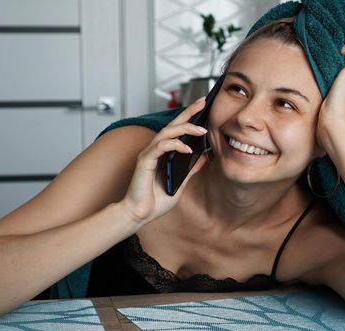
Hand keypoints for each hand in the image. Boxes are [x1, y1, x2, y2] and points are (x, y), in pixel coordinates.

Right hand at [120, 97, 208, 224]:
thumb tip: (204, 156)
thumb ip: (190, 169)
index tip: (203, 106)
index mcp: (163, 153)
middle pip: (173, 125)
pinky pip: (161, 147)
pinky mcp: (145, 161)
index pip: (177, 130)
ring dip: (185, 128)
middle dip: (188, 112)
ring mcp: (149, 154)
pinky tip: (187, 148)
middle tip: (202, 102)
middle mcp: (155, 150)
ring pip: (167, 133)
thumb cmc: (155, 200)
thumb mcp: (180, 182)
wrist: (140, 214)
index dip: (189, 117)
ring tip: (201, 130)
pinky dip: (175, 145)